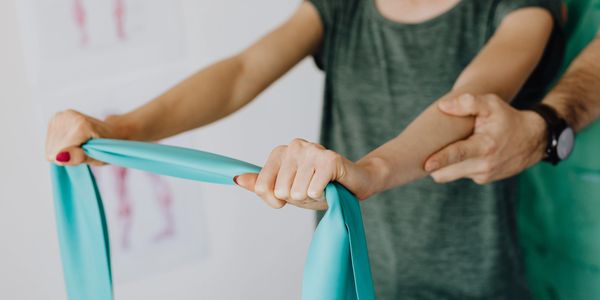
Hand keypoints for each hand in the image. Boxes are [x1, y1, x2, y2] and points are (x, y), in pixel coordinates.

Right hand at [45, 109, 125, 165]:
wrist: (112, 131)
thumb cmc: (108, 147)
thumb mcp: (98, 158)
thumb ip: (79, 157)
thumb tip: (59, 157)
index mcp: (81, 125)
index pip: (60, 154)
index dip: (72, 159)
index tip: (86, 152)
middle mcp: (68, 116)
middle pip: (53, 150)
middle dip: (68, 155)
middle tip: (84, 148)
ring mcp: (60, 115)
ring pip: (50, 147)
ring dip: (64, 150)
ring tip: (80, 144)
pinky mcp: (56, 117)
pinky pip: (50, 142)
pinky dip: (61, 145)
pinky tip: (73, 140)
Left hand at [234, 138, 379, 209]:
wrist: (354, 183)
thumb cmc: (318, 187)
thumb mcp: (286, 190)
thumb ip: (261, 184)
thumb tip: (236, 178)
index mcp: (280, 152)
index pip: (261, 187)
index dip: (275, 200)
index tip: (290, 196)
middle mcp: (293, 146)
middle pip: (280, 191)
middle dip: (296, 198)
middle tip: (311, 190)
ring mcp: (312, 150)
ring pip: (296, 191)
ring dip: (311, 197)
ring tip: (321, 187)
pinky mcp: (329, 158)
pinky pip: (313, 189)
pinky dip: (322, 194)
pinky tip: (330, 186)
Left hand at [424, 94, 546, 183]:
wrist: (533, 140)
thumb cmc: (507, 119)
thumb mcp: (491, 104)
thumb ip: (468, 103)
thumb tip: (443, 106)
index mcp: (485, 146)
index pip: (458, 154)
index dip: (440, 160)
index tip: (426, 165)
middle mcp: (483, 165)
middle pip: (446, 172)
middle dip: (434, 166)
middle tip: (423, 154)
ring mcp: (483, 175)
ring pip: (451, 174)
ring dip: (445, 165)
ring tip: (444, 149)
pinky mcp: (483, 179)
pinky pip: (461, 174)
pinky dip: (457, 166)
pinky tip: (463, 154)